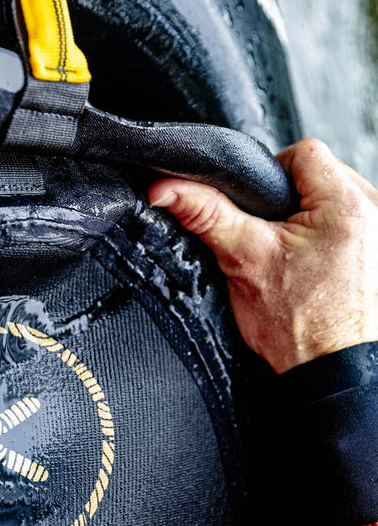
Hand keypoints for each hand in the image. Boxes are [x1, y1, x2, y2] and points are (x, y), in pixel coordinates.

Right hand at [149, 138, 377, 372]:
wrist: (330, 372)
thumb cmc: (300, 327)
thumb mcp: (243, 260)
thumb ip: (206, 214)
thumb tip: (168, 188)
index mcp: (345, 202)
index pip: (302, 152)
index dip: (268, 177)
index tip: (257, 212)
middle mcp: (374, 210)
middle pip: (319, 177)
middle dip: (288, 203)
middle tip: (272, 241)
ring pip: (332, 202)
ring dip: (309, 221)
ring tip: (293, 258)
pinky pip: (348, 226)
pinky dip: (326, 239)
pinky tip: (312, 267)